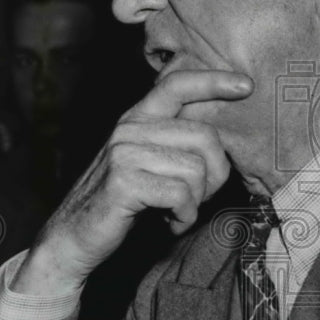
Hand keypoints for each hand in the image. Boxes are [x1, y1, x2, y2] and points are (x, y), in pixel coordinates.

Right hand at [13, 69, 252, 295]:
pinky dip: (184, 217)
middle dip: (215, 175)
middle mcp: (130, 128)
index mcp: (138, 118)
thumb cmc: (121, 204)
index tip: (246, 86)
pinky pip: (181, 195)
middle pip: (205, 137)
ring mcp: (124, 153)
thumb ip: (177, 144)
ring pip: (196, 169)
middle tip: (197, 198)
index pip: (177, 84)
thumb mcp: (148, 164)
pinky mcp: (124, 182)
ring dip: (196, 202)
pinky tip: (169, 223)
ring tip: (176, 213)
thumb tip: (221, 138)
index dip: (214, 81)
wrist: (73, 238)